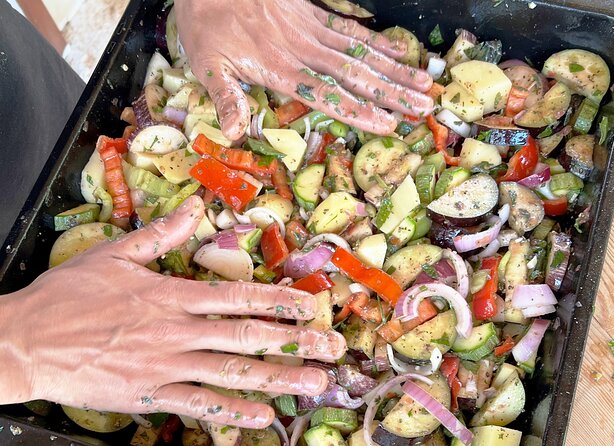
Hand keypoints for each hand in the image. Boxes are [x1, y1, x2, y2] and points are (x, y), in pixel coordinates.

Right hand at [0, 196, 344, 428]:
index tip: (311, 304)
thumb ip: (161, 233)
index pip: (236, 296)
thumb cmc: (69, 296)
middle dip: (294, 341)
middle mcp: (176, 331)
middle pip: (246, 335)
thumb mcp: (116, 254)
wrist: (26, 342)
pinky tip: (264, 417)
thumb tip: (194, 206)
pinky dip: (233, 412)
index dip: (277, 299)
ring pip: (231, 372)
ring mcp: (165, 366)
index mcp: (170, 295)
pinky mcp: (149, 394)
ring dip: (278, 378)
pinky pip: (199, 405)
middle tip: (332, 348)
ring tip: (314, 384)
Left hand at [174, 0, 433, 139]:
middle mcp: (301, 50)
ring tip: (421, 82)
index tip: (387, 124)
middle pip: (353, 74)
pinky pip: (347, 25)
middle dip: (390, 92)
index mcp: (278, 69)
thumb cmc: (206, 24)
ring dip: (392, 68)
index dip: (358, 111)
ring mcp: (310, 28)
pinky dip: (374, 38)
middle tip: (421, 106)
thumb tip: (235, 133)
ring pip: (359, 51)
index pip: (327, 95)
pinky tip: (398, 49)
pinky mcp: (311, 10)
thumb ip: (225, 98)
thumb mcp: (206, 64)